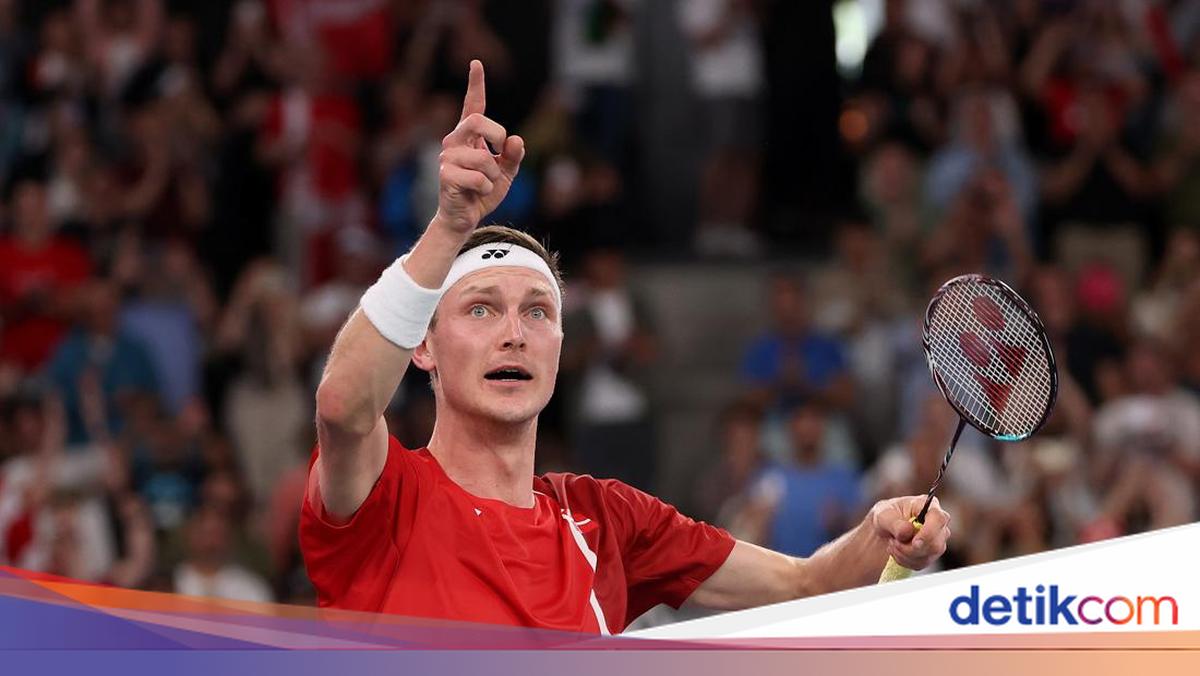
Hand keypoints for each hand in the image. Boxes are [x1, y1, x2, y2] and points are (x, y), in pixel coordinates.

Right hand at [434, 60, 524, 234]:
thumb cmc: (483, 192)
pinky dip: (487, 188)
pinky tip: (479, 193)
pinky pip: (479, 178)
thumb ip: (514, 156)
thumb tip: (517, 140)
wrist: (464, 218)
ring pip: (483, 157)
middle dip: (497, 135)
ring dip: (494, 175)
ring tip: (487, 184)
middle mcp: (455, 141)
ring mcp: (447, 158)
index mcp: (469, 136)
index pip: (472, 105)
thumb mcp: (506, 173)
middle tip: (501, 153)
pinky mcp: (446, 176)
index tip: (476, 64)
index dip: (475, 84)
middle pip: (476, 121)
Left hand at [872, 496, 951, 569]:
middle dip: (911, 548)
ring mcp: (938, 540)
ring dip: (905, 554)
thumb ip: (895, 523)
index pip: (939, 518)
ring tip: (893, 544)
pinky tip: (897, 551)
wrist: (885, 529)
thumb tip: (907, 532)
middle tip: (894, 542)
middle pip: (936, 543)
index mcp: (929, 506)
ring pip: (928, 556)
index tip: (914, 542)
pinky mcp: (932, 553)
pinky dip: (905, 560)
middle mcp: (938, 523)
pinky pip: (921, 563)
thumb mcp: (884, 515)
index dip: (929, 532)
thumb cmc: (887, 516)